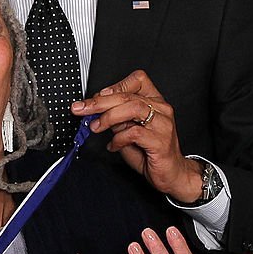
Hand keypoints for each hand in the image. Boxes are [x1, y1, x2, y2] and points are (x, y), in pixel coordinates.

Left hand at [72, 69, 201, 202]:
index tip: (96, 97)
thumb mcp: (127, 129)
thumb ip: (115, 117)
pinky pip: (134, 132)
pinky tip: (113, 146)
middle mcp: (161, 109)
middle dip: (99, 102)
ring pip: (132, 108)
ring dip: (108, 117)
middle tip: (81, 109)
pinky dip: (118, 138)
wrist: (171, 173)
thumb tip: (94, 109)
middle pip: (127, 95)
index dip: (115, 86)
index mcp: (154, 101)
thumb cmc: (149, 151)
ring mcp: (163, 124)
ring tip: (96, 127)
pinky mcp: (161, 140)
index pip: (137, 79)